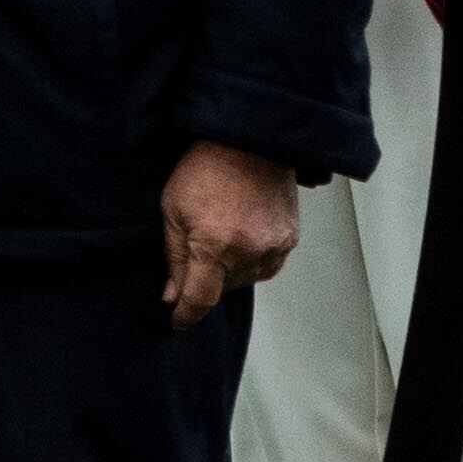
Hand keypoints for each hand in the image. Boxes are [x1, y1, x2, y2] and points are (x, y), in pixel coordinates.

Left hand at [160, 140, 299, 330]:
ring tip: (222, 234)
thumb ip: (174, 259)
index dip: (186, 315)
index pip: (200, 299)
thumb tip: (173, 296)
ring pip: (246, 280)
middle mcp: (248, 252)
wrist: (247, 140)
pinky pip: (267, 265)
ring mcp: (273, 247)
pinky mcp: (289, 239)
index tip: (178, 321)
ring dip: (231, 270)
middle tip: (198, 246)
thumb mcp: (173, 210)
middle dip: (206, 279)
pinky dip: (252, 259)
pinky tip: (242, 234)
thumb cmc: (205, 168)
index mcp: (214, 246)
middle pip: (223, 290)